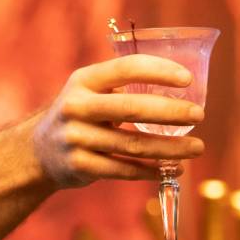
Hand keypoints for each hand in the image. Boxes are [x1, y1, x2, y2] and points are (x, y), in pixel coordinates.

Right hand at [33, 55, 204, 187]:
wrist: (39, 151)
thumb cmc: (80, 114)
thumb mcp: (89, 90)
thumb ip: (123, 85)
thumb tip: (180, 85)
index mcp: (83, 80)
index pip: (125, 68)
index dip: (159, 71)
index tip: (188, 79)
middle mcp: (77, 107)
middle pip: (131, 108)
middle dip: (170, 112)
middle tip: (199, 115)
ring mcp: (76, 138)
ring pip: (132, 145)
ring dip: (169, 148)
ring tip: (197, 148)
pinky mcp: (80, 166)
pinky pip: (124, 169)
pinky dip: (151, 171)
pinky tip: (172, 169)